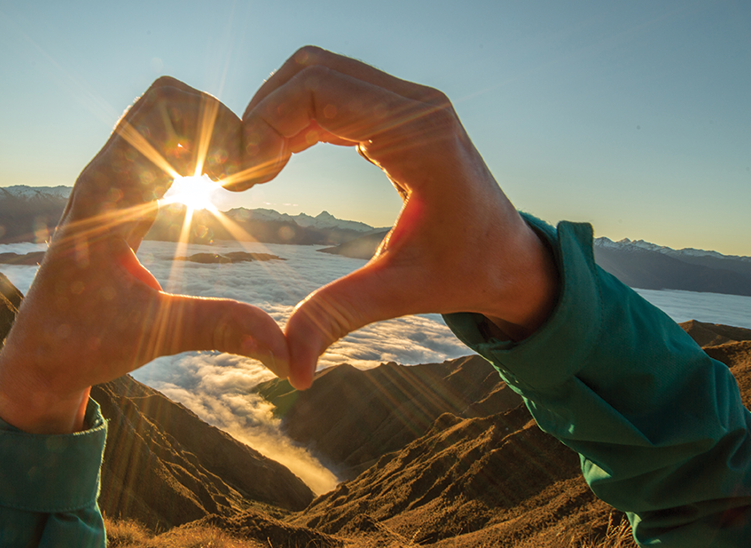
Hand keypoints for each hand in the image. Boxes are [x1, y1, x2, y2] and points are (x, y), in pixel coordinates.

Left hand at [0, 77, 289, 433]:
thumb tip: (284, 349)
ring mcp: (110, 182)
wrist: (38, 355)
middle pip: (164, 100)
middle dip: (216, 120)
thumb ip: (218, 327)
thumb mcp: (155, 334)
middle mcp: (105, 176)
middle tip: (245, 174)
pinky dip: (194, 153)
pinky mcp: (119, 197)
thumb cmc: (82, 344)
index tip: (240, 177)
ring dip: (206, 135)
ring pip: (161, 119)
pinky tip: (218, 186)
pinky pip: (158, 148)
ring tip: (236, 181)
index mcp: (107, 193)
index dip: (214, 125)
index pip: (160, 110)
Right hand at [240, 46, 558, 389]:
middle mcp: (415, 105)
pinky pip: (332, 92)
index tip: (244, 177)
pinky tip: (277, 161)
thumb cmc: (466, 272)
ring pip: (317, 73)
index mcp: (420, 136)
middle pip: (312, 71)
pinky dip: (295, 118)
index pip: (320, 91)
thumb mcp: (399, 294)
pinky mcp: (396, 112)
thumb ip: (339, 317)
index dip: (266, 123)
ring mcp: (406, 103)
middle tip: (240, 173)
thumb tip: (292, 370)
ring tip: (255, 170)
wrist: (510, 258)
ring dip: (275, 112)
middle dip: (262, 113)